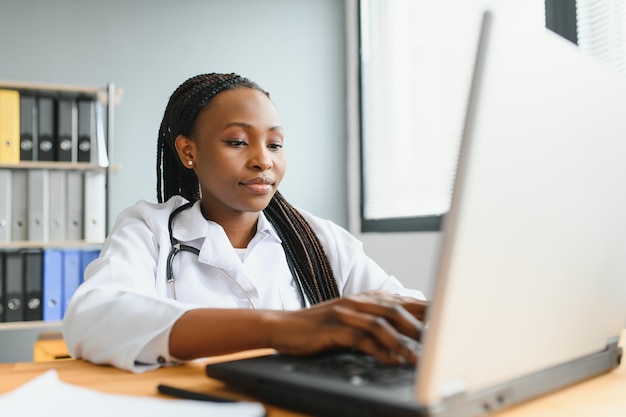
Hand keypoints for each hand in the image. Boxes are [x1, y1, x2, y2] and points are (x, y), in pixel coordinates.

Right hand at [267, 291, 427, 364]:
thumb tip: (407, 335)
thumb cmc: (320, 327)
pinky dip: (377, 350)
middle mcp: (357, 302)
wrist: (284, 326)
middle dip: (419, 325)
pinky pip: (360, 338)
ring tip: (419, 359)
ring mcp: (344, 313)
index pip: (400, 300)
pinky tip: (389, 361)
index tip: (446, 319)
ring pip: (381, 323)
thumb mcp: (350, 321)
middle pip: (395, 309)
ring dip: (402, 341)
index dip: (424, 309)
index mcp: (364, 298)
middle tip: (439, 341)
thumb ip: (375, 323)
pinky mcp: (333, 328)